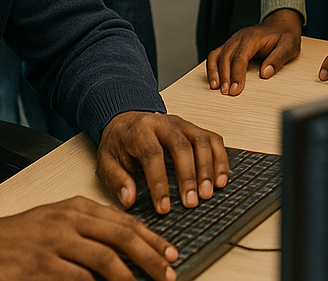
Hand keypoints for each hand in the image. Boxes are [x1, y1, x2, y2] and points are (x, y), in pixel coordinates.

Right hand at [0, 196, 177, 280]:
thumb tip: (130, 242)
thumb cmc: (23, 235)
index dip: (151, 239)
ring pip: (103, 261)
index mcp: (76, 208)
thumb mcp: (60, 220)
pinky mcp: (41, 269)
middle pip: (120, 238)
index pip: (123, 221)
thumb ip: (91, 227)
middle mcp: (69, 222)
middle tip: (169, 273)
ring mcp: (55, 245)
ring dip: (129, 278)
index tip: (170, 253)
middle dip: (150, 257)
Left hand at [96, 112, 228, 214]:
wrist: (126, 120)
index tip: (164, 207)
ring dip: (207, 168)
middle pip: (181, 145)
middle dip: (188, 176)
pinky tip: (221, 180)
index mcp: (140, 130)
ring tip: (209, 193)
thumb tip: (129, 199)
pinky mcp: (194, 129)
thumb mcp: (106, 162)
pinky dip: (220, 159)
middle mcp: (164, 123)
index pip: (152, 154)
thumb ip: (116, 181)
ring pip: (201, 140)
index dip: (159, 182)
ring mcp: (182, 124)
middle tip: (192, 203)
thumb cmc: (119, 144)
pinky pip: (213, 140)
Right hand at [206, 8, 302, 95]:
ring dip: (214, 72)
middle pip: (226, 56)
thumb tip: (265, 74)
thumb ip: (278, 59)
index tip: (236, 90)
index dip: (237, 74)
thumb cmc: (284, 36)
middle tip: (226, 93)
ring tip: (215, 88)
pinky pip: (216, 55)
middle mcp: (239, 37)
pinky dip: (212, 67)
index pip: (240, 57)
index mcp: (252, 37)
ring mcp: (233, 41)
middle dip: (225, 76)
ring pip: (217, 55)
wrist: (280, 24)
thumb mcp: (289, 46)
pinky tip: (214, 80)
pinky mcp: (230, 46)